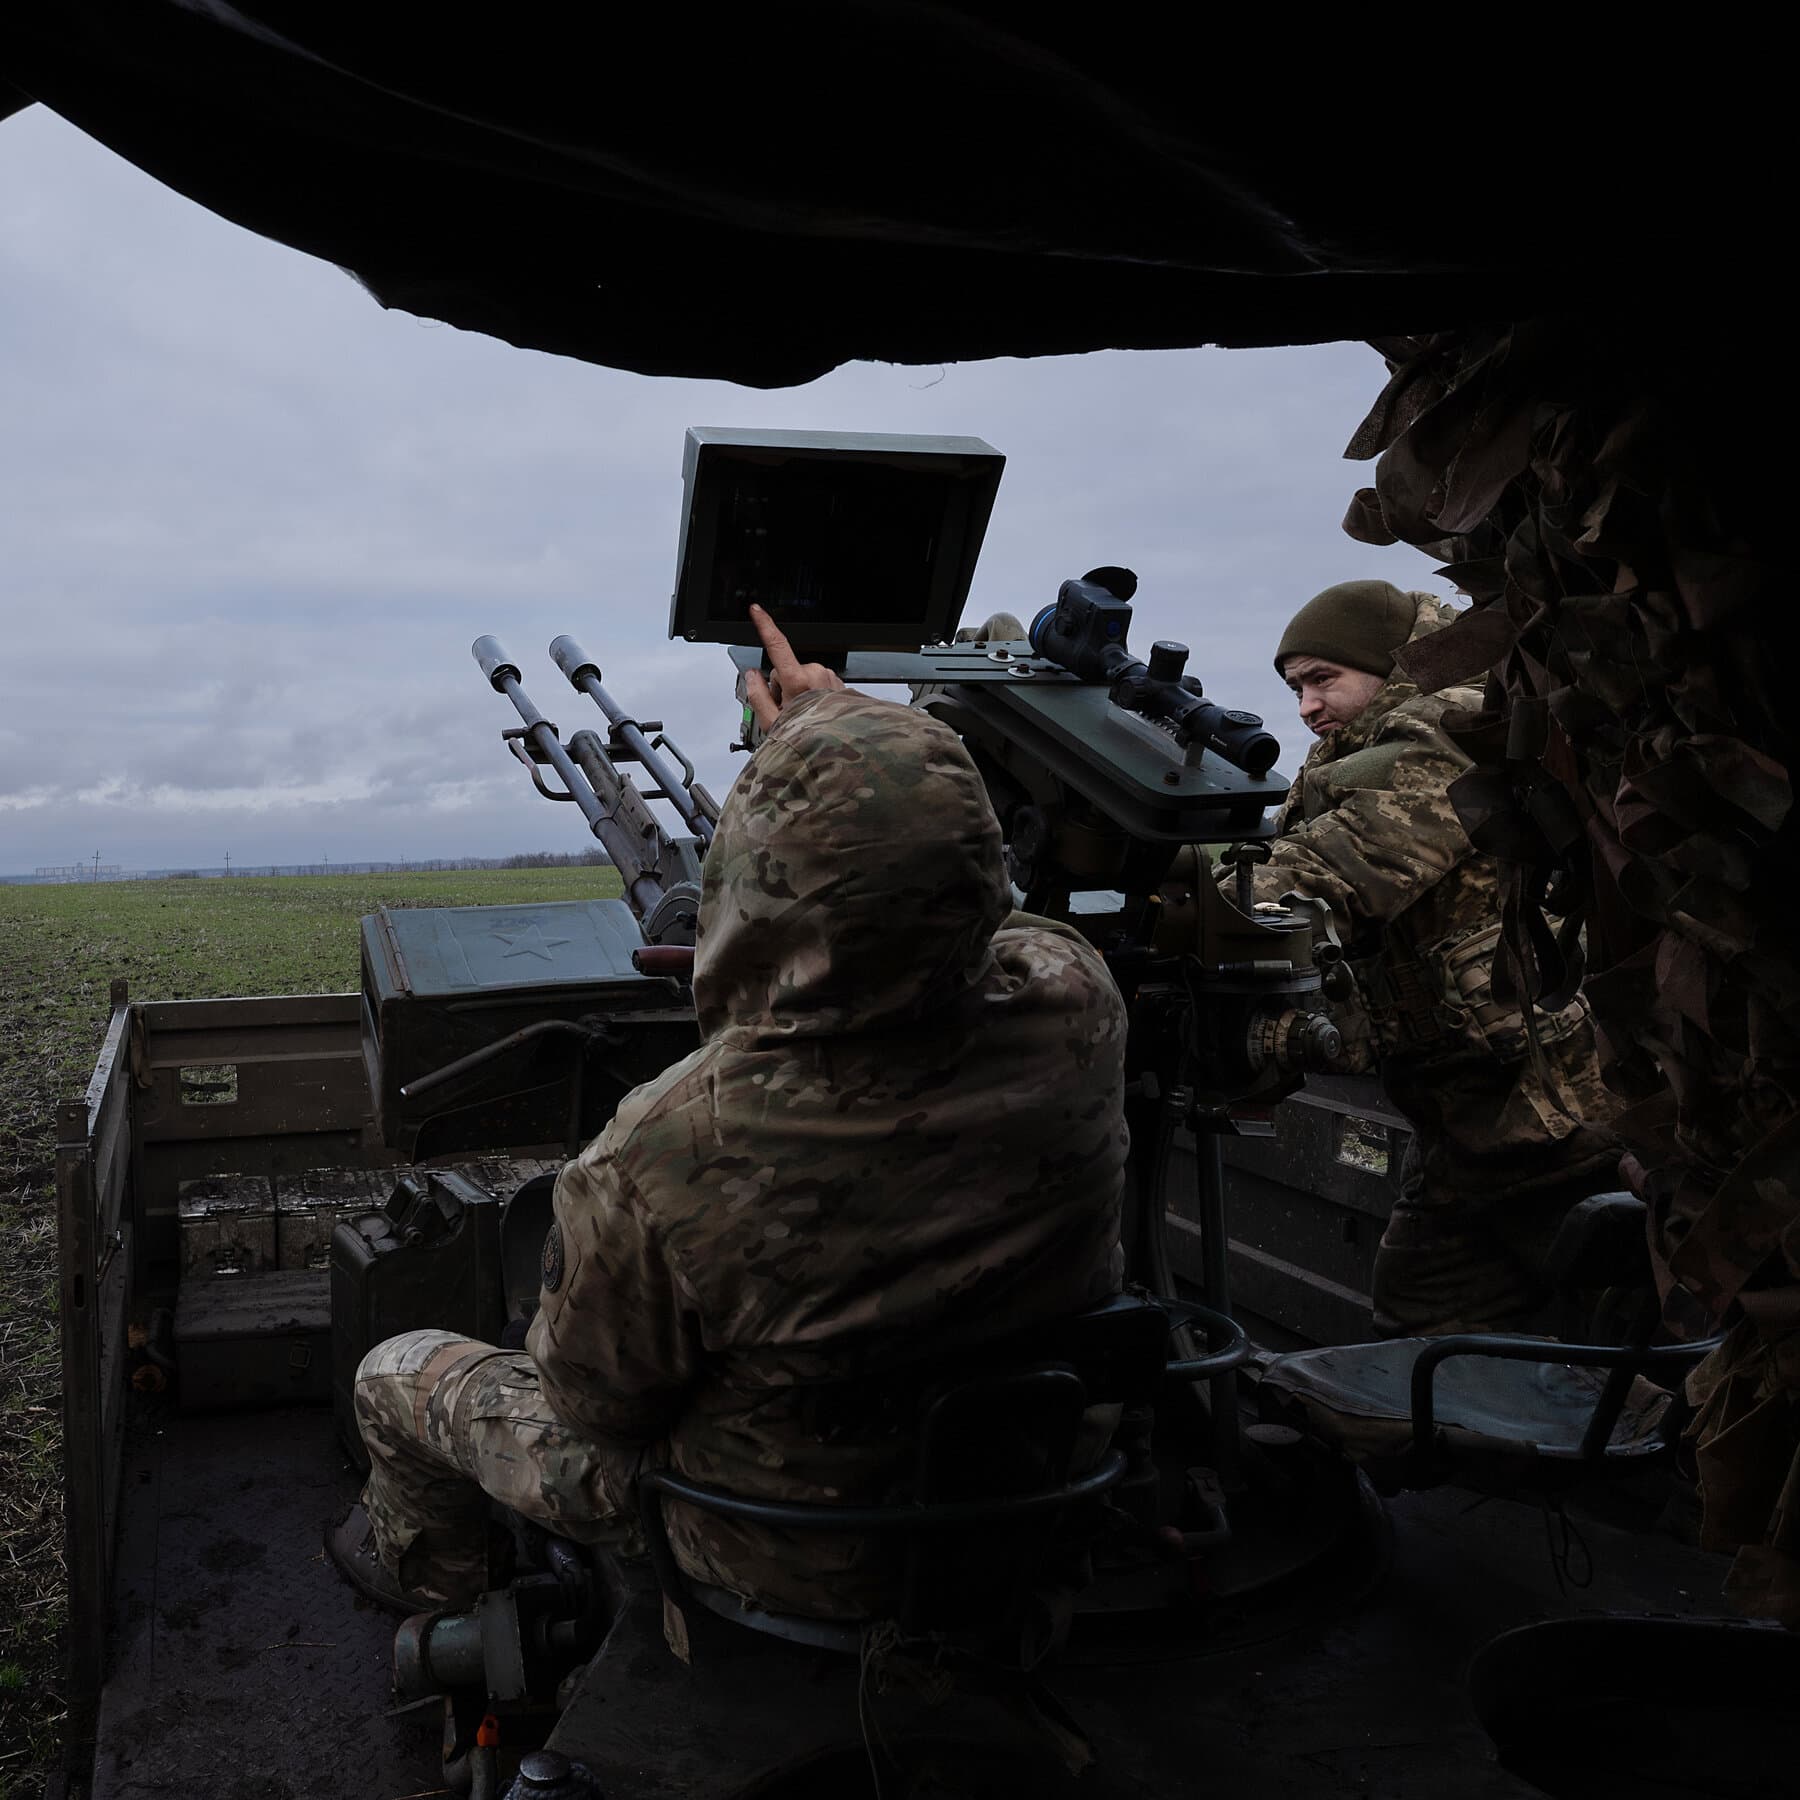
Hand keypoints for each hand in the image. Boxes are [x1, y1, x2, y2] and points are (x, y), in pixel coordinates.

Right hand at [741, 604, 844, 729]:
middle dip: (784, 688)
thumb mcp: (772, 723)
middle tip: (786, 711)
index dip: (765, 625)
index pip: (777, 645)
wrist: (841, 751)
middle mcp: (816, 674)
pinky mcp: (839, 684)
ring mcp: (830, 678)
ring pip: (804, 677)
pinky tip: (815, 714)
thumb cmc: (809, 740)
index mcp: (798, 681)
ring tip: (804, 716)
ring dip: (800, 693)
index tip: (756, 611)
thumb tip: (752, 676)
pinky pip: (819, 684)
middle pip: (787, 671)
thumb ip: (757, 695)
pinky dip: (814, 695)